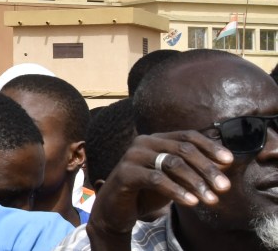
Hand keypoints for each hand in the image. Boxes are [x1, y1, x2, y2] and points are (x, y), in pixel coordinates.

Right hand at [88, 131, 232, 238]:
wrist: (116, 208)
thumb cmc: (147, 191)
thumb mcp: (173, 178)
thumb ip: (191, 169)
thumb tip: (223, 165)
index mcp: (156, 139)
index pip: (187, 136)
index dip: (210, 147)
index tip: (229, 161)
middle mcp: (143, 142)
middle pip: (183, 149)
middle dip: (207, 168)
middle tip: (225, 187)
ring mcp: (132, 155)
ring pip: (172, 163)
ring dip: (196, 182)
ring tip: (212, 199)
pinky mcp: (125, 172)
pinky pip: (156, 179)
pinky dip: (177, 191)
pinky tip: (192, 202)